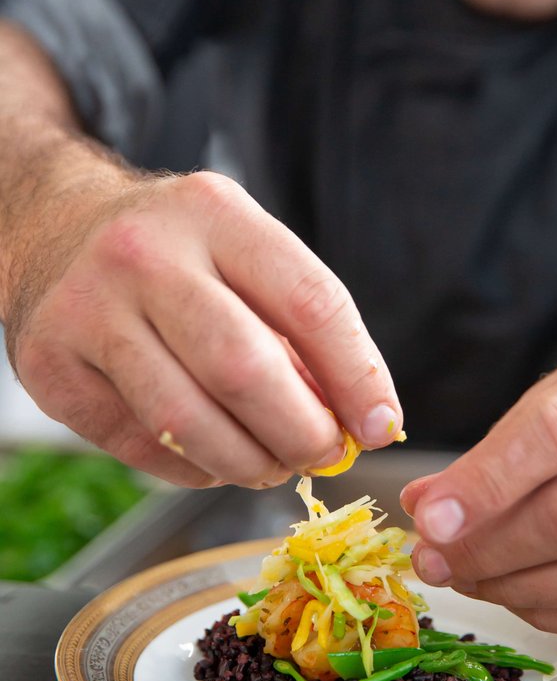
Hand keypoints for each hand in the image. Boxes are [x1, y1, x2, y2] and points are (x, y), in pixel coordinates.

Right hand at [6, 171, 401, 487]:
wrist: (58, 227)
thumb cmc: (176, 252)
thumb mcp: (241, 252)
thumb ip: (299, 327)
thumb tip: (361, 421)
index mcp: (214, 213)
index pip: (309, 302)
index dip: (357, 376)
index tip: (382, 424)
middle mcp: (144, 255)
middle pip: (245, 369)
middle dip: (302, 431)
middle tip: (324, 454)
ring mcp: (87, 311)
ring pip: (187, 421)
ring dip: (249, 462)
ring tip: (273, 464)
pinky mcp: (50, 368)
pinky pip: (141, 445)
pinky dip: (194, 467)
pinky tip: (213, 456)